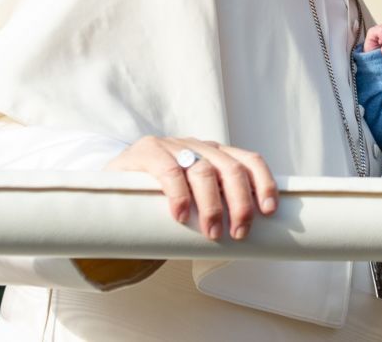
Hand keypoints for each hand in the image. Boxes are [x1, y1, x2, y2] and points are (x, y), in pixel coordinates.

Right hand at [105, 136, 277, 240]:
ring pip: (203, 171)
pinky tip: (180, 215)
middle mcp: (199, 146)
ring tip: (213, 233)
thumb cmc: (161, 196)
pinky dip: (179, 195)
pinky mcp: (147, 151)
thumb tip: (248, 235)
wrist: (112, 183)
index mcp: (216, 154)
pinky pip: (169, 171)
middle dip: (240, 203)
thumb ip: (216, 203)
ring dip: (212, 205)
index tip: (269, 211)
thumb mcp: (194, 195)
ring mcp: (173, 146)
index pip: (249, 160)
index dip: (263, 183)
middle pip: (231, 169)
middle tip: (239, 232)